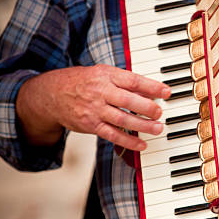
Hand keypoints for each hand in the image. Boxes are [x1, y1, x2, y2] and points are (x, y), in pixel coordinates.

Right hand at [16, 64, 170, 150]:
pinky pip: (112, 135)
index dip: (152, 86)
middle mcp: (100, 92)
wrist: (51, 95)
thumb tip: (151, 92)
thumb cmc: (83, 82)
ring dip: (142, 126)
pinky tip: (142, 144)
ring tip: (158, 128)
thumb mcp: (103, 73)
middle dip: (147, 108)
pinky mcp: (91, 125)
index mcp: (106, 76)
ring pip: (122, 119)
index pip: (132, 80)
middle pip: (128, 100)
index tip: (167, 91)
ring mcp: (95, 110)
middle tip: (160, 112)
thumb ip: (125, 82)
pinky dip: (128, 141)